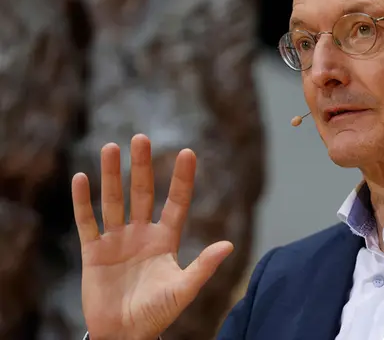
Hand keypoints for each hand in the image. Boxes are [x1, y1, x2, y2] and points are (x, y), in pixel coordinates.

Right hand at [72, 134, 233, 339]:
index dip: (182, 178)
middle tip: (140, 137)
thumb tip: (229, 245)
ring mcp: (117, 241)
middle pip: (143, 193)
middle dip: (142, 166)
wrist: (125, 334)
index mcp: (166, 240)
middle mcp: (142, 234)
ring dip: (112, 175)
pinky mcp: (94, 252)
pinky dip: (83, 201)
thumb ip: (203, 267)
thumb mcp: (183, 290)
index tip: (187, 152)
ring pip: (114, 201)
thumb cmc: (157, 313)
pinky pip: (87, 222)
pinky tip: (81, 178)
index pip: (176, 202)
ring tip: (111, 147)